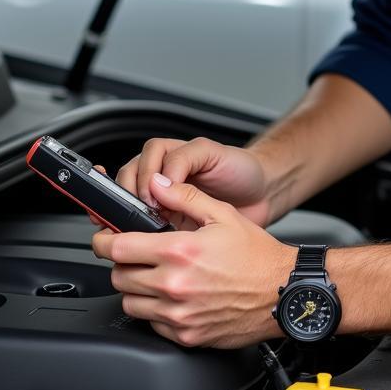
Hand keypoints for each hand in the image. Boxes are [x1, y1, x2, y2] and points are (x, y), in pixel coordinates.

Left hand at [93, 176, 293, 347]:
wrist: (282, 293)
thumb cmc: (257, 256)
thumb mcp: (223, 214)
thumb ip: (185, 197)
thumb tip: (158, 185)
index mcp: (179, 252)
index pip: (117, 247)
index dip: (103, 239)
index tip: (103, 237)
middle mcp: (174, 286)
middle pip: (118, 276)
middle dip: (122, 262)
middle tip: (137, 254)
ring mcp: (178, 315)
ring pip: (129, 303)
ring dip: (135, 288)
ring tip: (155, 275)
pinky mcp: (185, 336)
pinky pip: (150, 324)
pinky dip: (153, 310)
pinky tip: (173, 296)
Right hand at [116, 137, 270, 227]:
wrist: (260, 196)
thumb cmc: (240, 170)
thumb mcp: (214, 153)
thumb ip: (185, 159)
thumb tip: (159, 179)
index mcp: (172, 154)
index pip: (144, 158)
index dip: (144, 176)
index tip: (153, 194)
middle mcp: (164, 175)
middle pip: (130, 178)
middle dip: (133, 194)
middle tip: (145, 210)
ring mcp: (166, 200)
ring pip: (134, 202)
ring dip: (133, 213)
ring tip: (144, 223)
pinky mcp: (170, 222)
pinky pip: (147, 224)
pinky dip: (143, 230)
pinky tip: (150, 236)